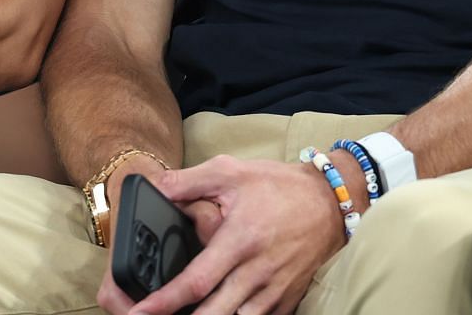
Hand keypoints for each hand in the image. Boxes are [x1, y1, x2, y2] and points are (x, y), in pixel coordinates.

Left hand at [108, 154, 343, 314]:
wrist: (329, 201)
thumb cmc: (279, 186)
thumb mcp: (230, 172)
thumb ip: (188, 182)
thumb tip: (154, 188)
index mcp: (239, 241)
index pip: (196, 281)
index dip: (165, 301)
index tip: (141, 312)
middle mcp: (256, 271)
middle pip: (214, 313)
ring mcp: (274, 289)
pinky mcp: (287, 298)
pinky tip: (221, 313)